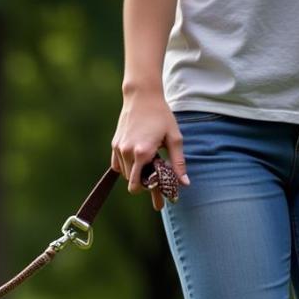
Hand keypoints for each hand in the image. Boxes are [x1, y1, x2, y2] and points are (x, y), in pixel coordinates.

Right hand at [111, 88, 188, 210]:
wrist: (141, 96)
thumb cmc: (161, 116)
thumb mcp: (174, 138)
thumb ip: (178, 163)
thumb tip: (183, 184)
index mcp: (142, 153)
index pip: (139, 185)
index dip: (149, 193)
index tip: (158, 202)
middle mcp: (127, 153)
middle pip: (132, 182)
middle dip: (144, 184)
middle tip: (156, 182)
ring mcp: (119, 149)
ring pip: (125, 175)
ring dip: (136, 174)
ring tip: (148, 164)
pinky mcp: (114, 145)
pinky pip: (117, 166)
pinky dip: (126, 167)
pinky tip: (136, 160)